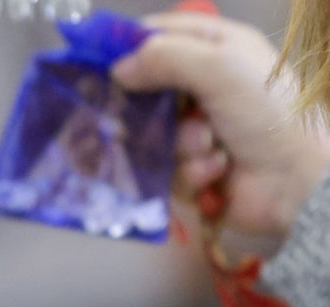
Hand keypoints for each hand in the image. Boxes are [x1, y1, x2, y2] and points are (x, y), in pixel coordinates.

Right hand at [111, 12, 329, 239]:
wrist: (295, 180)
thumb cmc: (266, 112)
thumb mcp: (219, 67)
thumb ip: (165, 58)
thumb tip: (117, 68)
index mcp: (217, 50)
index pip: (163, 37)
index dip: (131, 47)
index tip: (101, 64)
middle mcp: (206, 89)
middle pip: (151, 92)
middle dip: (149, 109)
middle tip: (138, 118)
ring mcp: (200, 132)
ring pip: (158, 137)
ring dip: (182, 145)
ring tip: (209, 146)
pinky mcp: (196, 173)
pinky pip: (171, 171)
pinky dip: (193, 172)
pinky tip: (216, 171)